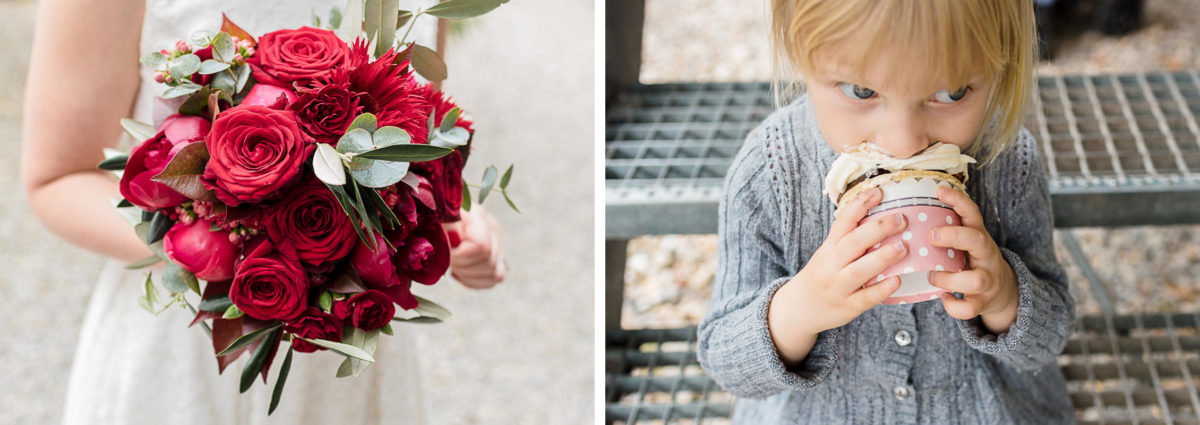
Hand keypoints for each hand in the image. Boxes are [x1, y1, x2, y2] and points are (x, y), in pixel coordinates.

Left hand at [444, 206, 506, 288]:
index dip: (461, 256)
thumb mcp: (436, 215)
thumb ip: (444, 224)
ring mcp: (497, 244)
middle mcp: (493, 230)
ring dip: (468, 276)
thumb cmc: (436, 213)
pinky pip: (494, 279)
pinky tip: (459, 274)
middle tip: (447, 261)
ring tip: (453, 267)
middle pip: (489, 262)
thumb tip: (452, 238)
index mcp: (479, 216)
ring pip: (495, 274)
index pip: (483, 246)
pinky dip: (475, 282)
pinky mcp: (495, 257)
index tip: (445, 253)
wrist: (440, 213)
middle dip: (463, 267)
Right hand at [767, 187, 905, 363]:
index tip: (879, 192)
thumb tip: (882, 216)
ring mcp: (838, 287)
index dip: (860, 205)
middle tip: (902, 219)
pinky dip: (881, 289)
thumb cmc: (821, 275)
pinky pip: (865, 298)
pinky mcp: (847, 307)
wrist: (798, 308)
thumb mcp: (828, 253)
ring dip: (882, 258)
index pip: (843, 221)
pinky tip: (897, 280)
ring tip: (904, 247)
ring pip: (859, 270)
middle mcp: (831, 265)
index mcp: (829, 248)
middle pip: (853, 242)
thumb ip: (849, 239)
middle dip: (878, 228)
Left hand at [927, 186, 1018, 333]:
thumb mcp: (965, 241)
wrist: (1002, 290)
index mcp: (978, 236)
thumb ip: (944, 229)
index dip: (958, 201)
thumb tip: (901, 214)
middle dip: (955, 236)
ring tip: (932, 276)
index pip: (972, 213)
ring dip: (949, 278)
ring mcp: (987, 279)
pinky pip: (970, 308)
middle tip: (932, 236)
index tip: (939, 190)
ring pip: (975, 280)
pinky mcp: (983, 301)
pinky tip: (943, 298)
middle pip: (978, 241)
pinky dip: (954, 307)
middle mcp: (986, 255)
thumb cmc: (971, 260)